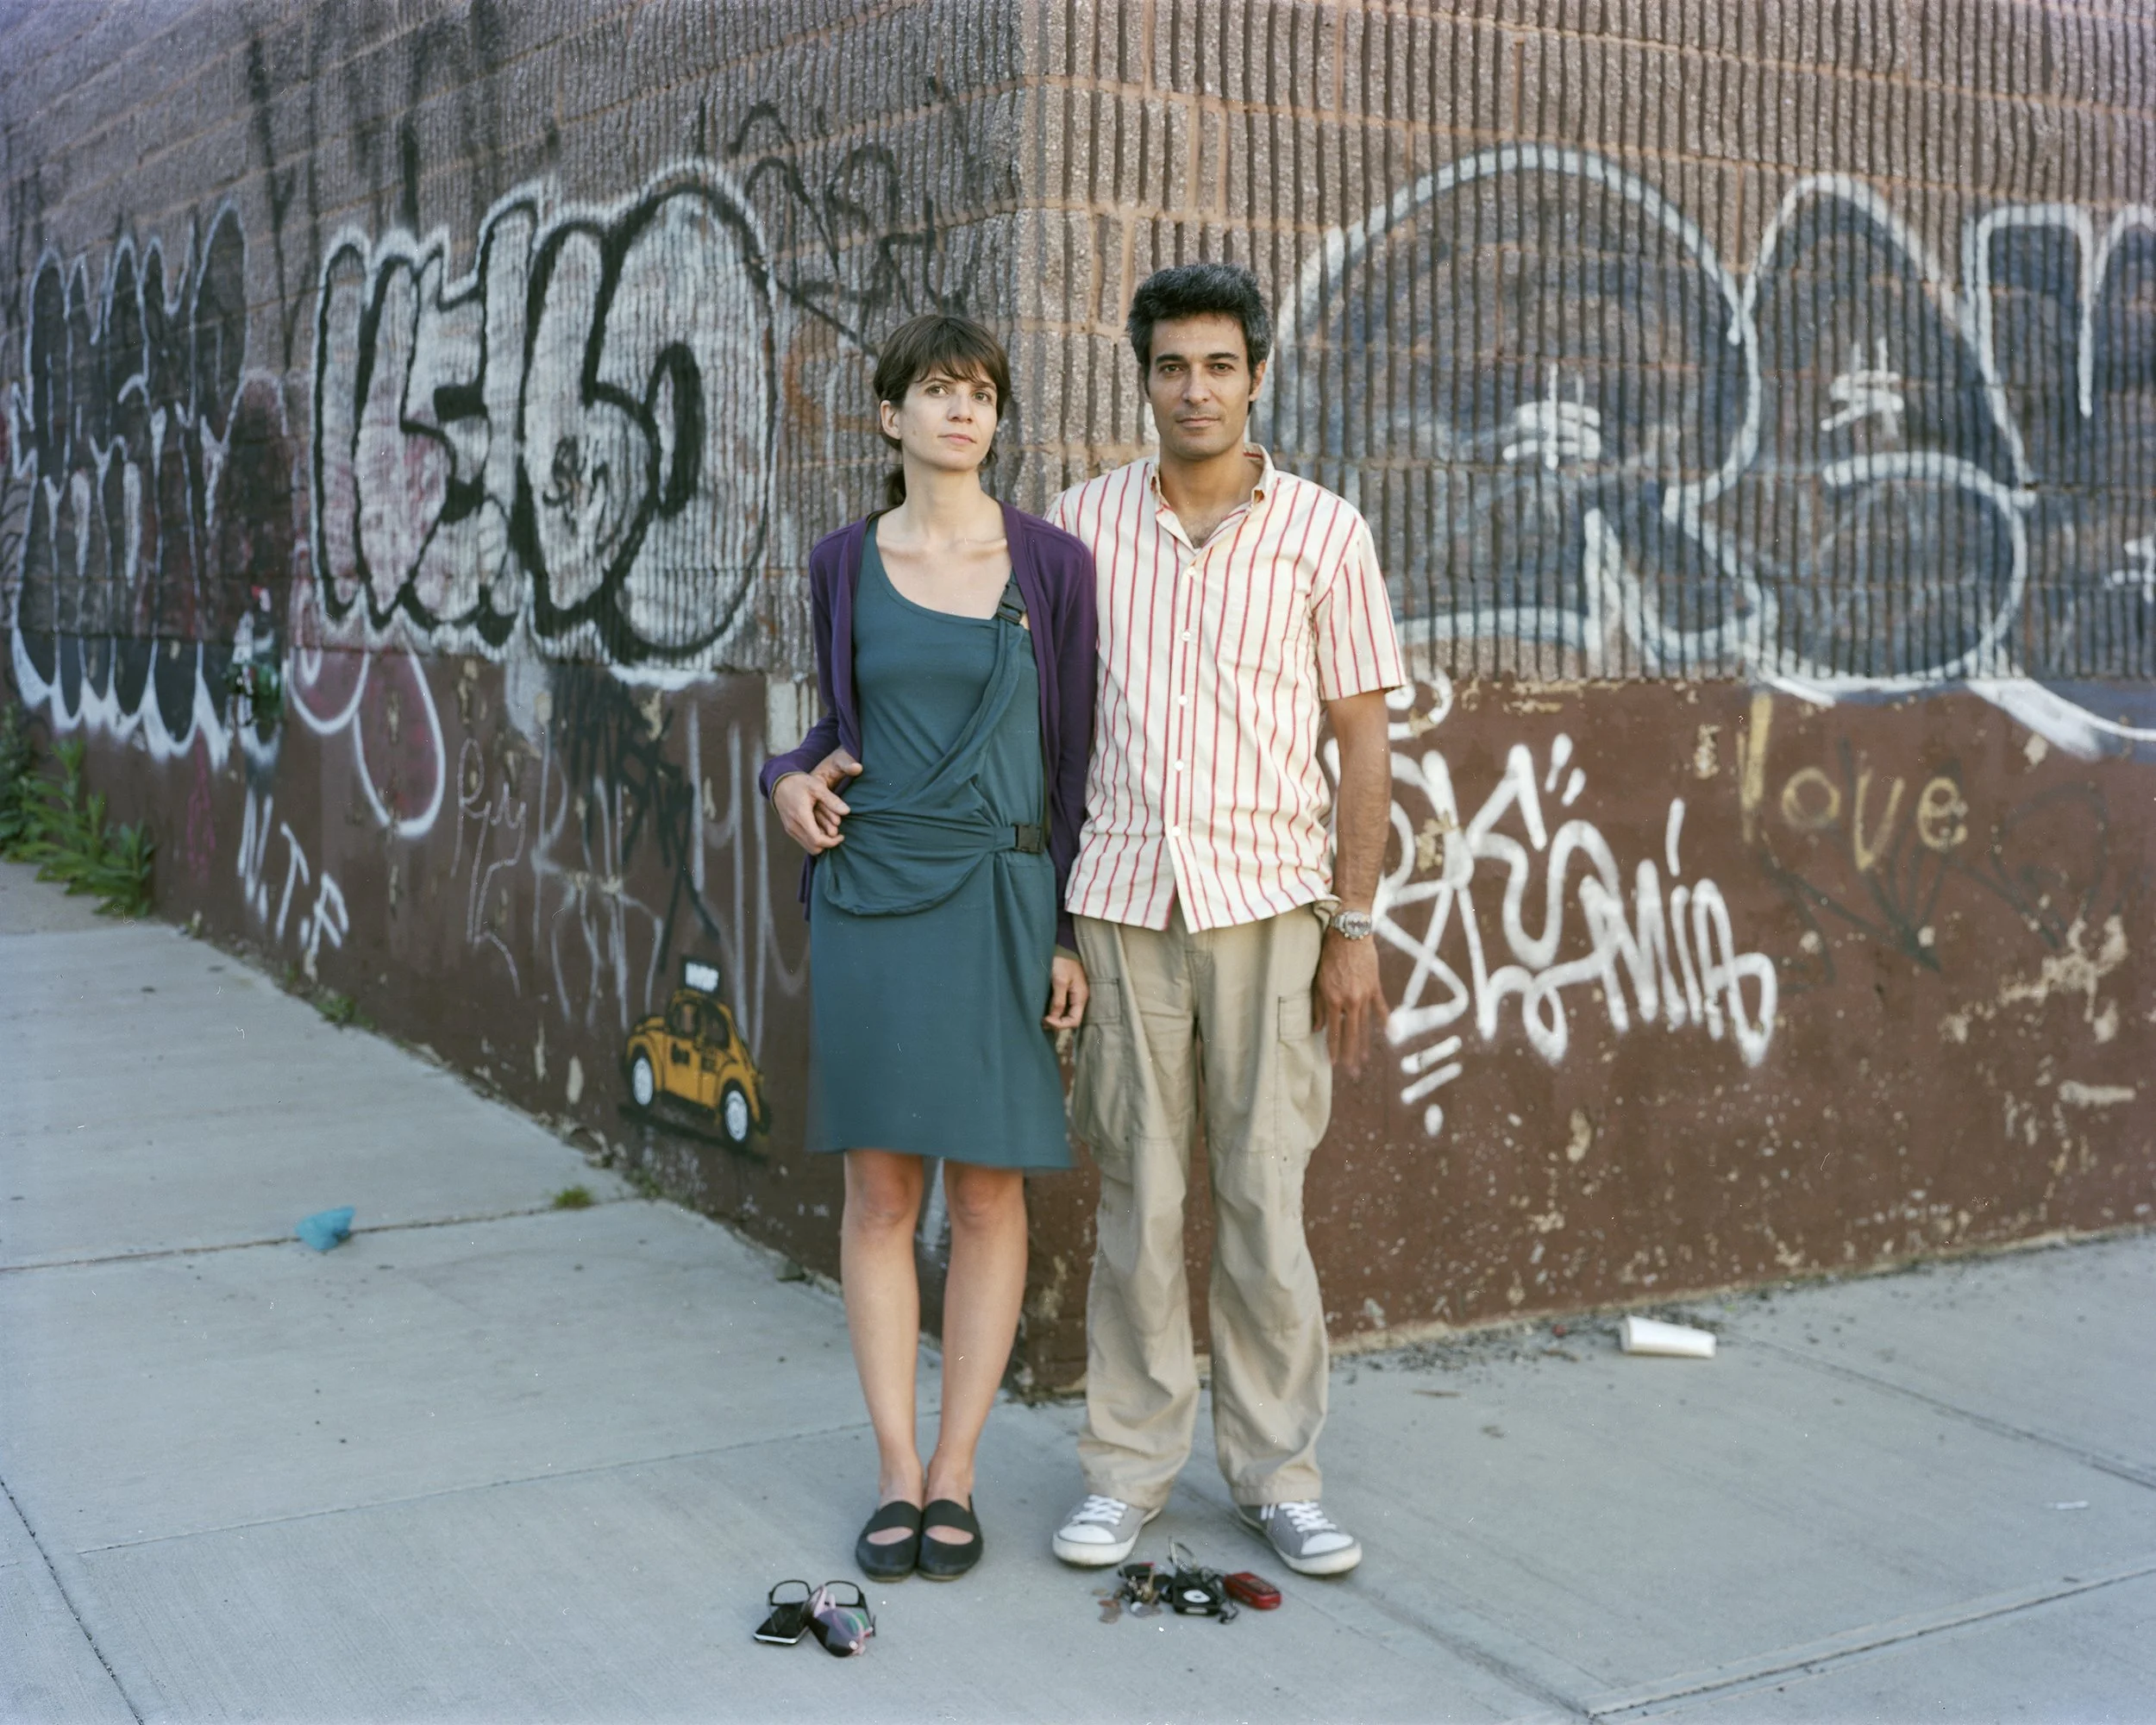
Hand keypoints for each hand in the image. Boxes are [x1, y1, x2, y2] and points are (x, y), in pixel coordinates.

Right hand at [773, 747, 861, 854]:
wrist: (779, 782)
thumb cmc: (799, 783)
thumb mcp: (817, 786)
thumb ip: (832, 800)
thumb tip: (847, 811)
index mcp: (801, 816)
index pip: (818, 840)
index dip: (833, 842)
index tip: (842, 835)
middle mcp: (793, 826)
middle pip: (814, 848)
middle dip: (828, 844)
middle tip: (838, 834)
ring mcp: (790, 829)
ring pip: (808, 847)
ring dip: (821, 842)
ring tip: (830, 830)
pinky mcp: (789, 829)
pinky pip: (803, 841)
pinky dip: (814, 839)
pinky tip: (821, 828)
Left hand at [1043, 952, 1088, 1029]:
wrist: (1062, 946)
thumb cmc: (1062, 961)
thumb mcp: (1059, 980)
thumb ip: (1058, 1000)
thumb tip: (1053, 1018)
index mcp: (1080, 997)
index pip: (1074, 1021)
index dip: (1060, 1024)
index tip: (1045, 1019)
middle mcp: (1079, 999)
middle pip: (1071, 1019)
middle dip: (1057, 1023)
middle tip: (1042, 1021)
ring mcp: (1074, 996)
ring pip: (1067, 1014)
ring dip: (1055, 1019)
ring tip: (1042, 1018)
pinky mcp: (1067, 992)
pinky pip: (1063, 1007)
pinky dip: (1055, 1012)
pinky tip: (1046, 1011)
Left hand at [1315, 927, 1386, 1076]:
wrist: (1349, 933)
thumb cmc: (1329, 955)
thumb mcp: (1318, 980)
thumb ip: (1318, 1006)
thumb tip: (1318, 1028)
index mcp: (1333, 1000)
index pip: (1333, 1031)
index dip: (1332, 1048)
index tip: (1333, 1063)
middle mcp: (1350, 1001)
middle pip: (1350, 1034)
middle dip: (1349, 1055)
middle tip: (1351, 1072)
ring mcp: (1364, 995)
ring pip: (1365, 1026)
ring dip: (1364, 1044)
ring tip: (1364, 1060)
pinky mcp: (1375, 987)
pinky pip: (1381, 1009)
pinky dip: (1386, 1022)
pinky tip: (1391, 1035)